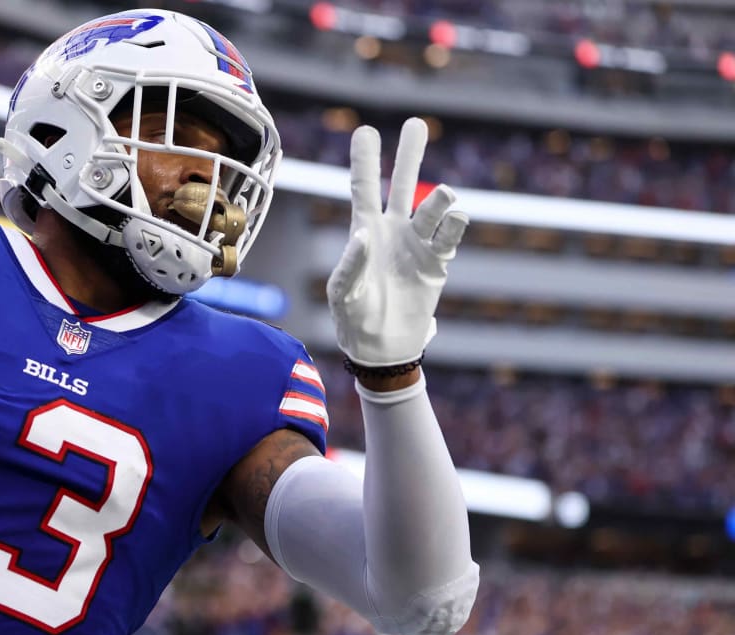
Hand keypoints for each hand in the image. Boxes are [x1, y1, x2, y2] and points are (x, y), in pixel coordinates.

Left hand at [327, 118, 468, 366]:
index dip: (365, 161)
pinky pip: (448, 238)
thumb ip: (350, 263)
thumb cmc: (353, 317)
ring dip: (439, 200)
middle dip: (409, 155)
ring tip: (446, 196)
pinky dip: (453, 226)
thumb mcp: (342, 292)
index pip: (364, 188)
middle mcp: (393, 230)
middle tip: (416, 123)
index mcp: (364, 230)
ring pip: (431, 209)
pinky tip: (457, 215)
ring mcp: (417, 244)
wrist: (382, 347)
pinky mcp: (436, 264)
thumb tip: (365, 234)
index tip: (365, 130)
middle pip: (402, 184)